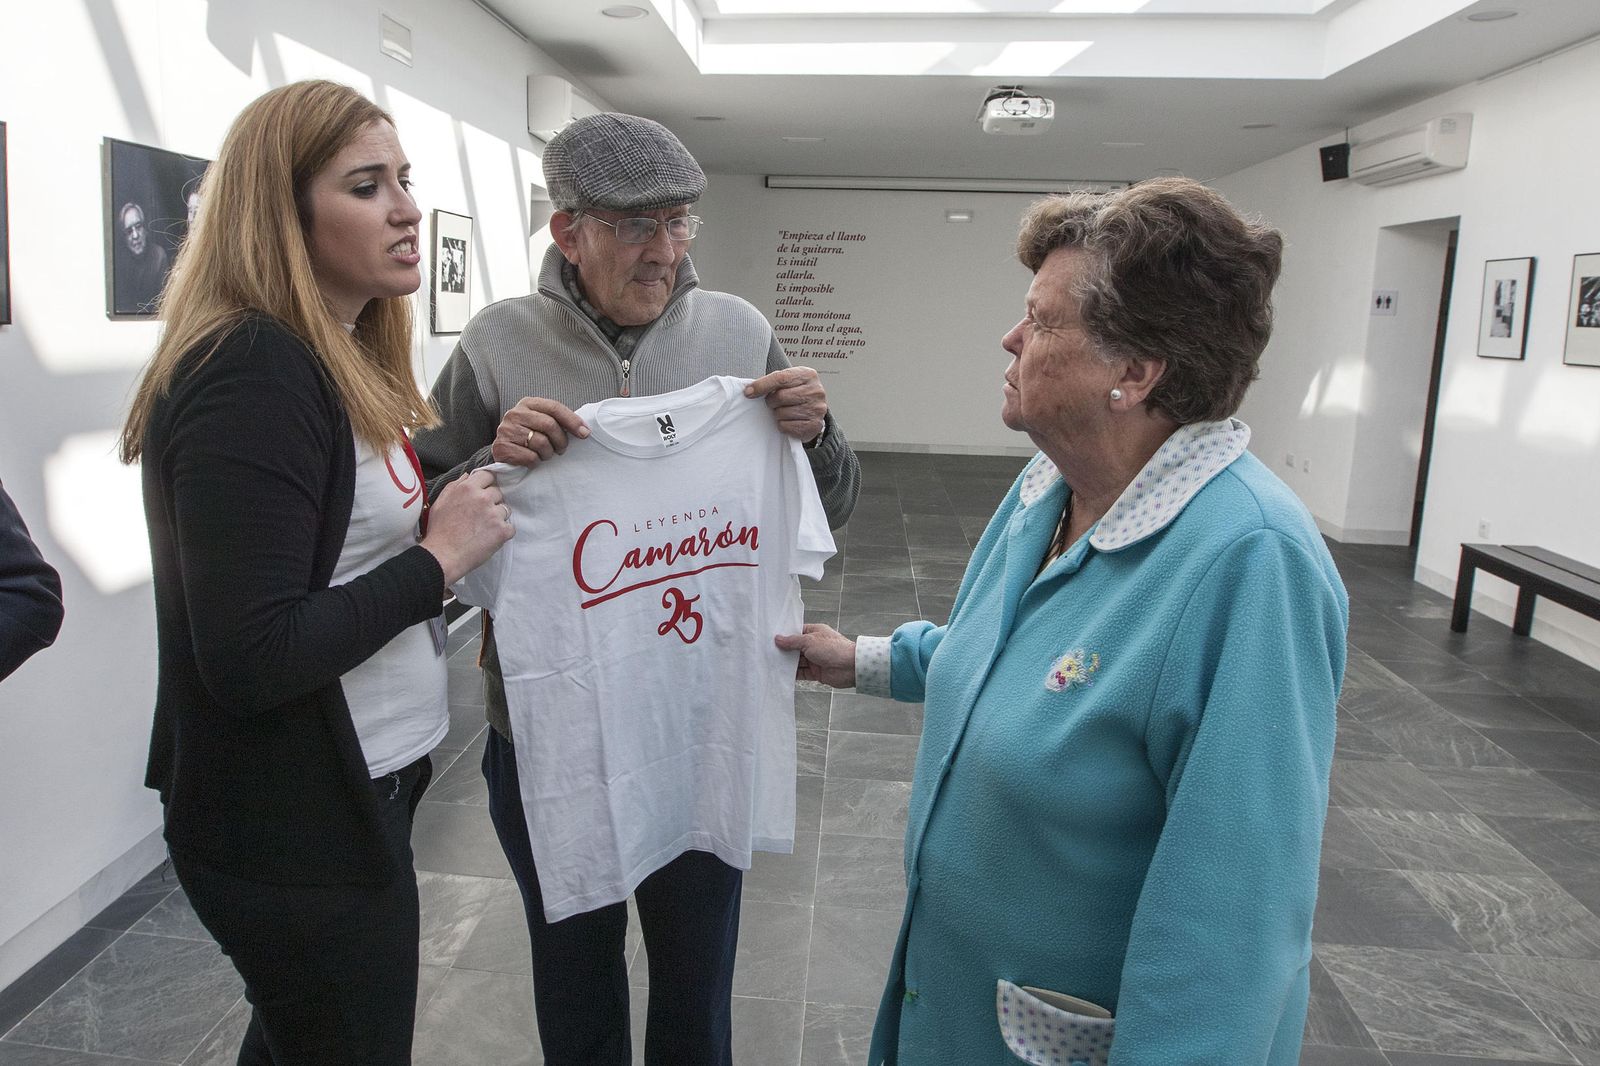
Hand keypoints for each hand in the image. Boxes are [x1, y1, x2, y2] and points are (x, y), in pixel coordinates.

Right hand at [420, 468, 512, 584]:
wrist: (442, 556)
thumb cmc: (439, 531)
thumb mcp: (440, 502)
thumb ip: (455, 485)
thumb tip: (468, 476)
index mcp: (468, 488)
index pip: (488, 475)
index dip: (487, 484)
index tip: (483, 493)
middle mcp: (483, 498)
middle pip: (498, 493)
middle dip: (492, 502)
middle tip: (480, 515)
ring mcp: (494, 514)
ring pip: (505, 509)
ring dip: (498, 517)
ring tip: (483, 529)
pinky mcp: (502, 531)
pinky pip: (510, 527)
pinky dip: (503, 533)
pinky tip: (490, 538)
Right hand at [492, 396, 588, 466]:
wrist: (503, 452)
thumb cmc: (527, 437)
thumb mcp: (540, 422)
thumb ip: (557, 421)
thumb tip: (584, 430)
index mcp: (527, 404)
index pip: (554, 407)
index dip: (572, 421)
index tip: (585, 433)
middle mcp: (515, 414)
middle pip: (549, 425)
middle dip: (561, 440)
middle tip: (562, 449)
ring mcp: (506, 430)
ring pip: (541, 443)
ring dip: (548, 453)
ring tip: (545, 455)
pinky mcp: (501, 448)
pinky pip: (530, 457)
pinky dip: (536, 462)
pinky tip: (533, 460)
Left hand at [745, 367, 826, 442]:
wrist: (813, 410)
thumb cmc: (796, 393)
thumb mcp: (787, 381)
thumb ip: (772, 381)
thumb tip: (749, 390)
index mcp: (807, 375)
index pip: (781, 378)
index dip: (762, 385)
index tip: (749, 392)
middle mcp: (816, 391)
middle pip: (781, 397)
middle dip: (771, 401)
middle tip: (773, 403)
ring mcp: (817, 409)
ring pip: (783, 413)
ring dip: (777, 414)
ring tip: (783, 411)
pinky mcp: (814, 425)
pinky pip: (787, 426)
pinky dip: (782, 425)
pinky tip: (788, 420)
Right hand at [774, 623, 856, 687]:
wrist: (851, 667)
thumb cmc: (834, 649)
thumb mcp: (809, 641)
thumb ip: (793, 641)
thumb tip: (779, 639)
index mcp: (815, 632)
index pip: (797, 633)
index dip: (785, 636)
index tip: (772, 639)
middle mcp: (814, 645)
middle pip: (795, 648)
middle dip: (784, 651)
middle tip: (769, 652)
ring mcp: (815, 659)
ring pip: (797, 661)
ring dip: (787, 663)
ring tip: (772, 664)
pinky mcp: (816, 672)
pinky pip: (801, 673)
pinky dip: (793, 675)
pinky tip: (783, 675)